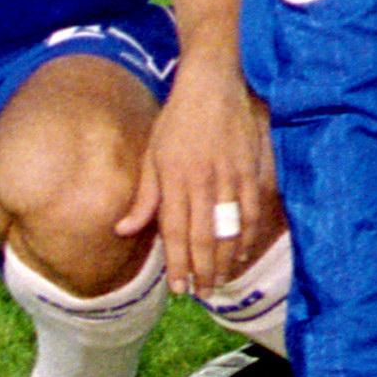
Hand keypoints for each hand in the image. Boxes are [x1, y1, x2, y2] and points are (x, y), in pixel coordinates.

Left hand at [122, 51, 273, 295]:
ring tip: (220, 282)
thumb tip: (124, 230)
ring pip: (230, 229)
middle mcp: (203, 181)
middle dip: (203, 270)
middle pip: (205, 237)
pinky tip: (241, 253)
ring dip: (225, 260)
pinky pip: (252, 211)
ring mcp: (231, 176)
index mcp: (175, 178)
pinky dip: (248, 236)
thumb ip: (144, 197)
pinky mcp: (252, 169)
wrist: (215, 83)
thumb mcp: (152, 154)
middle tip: (202, 293)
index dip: (178, 263)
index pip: (176, 232)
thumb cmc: (178, 119)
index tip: (178, 288)